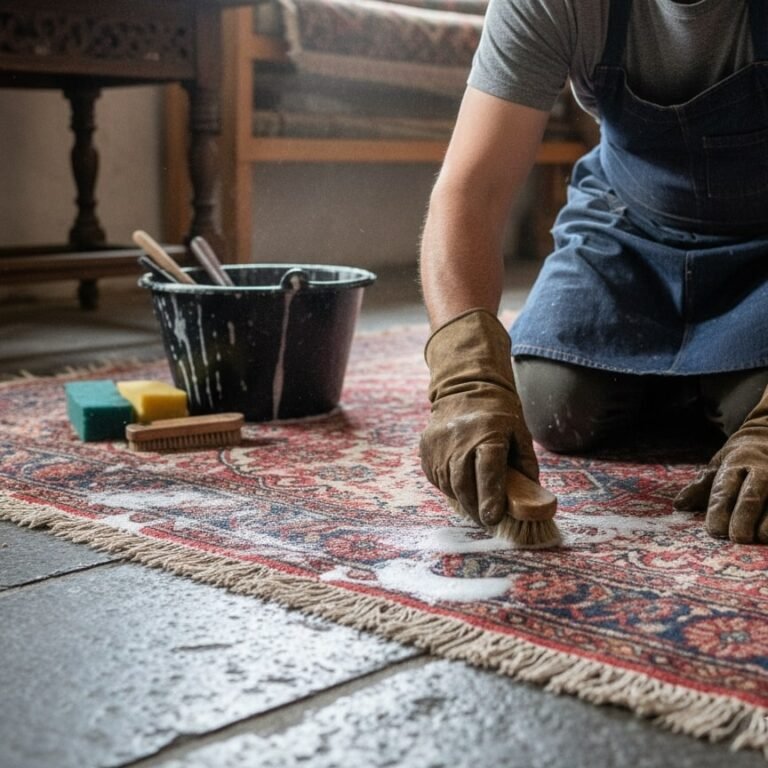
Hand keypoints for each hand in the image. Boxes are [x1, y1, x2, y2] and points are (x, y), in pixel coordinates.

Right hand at [420, 309, 537, 526]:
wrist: (465, 386)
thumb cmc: (498, 412)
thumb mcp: (519, 432)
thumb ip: (526, 463)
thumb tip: (531, 497)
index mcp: (488, 435)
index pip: (487, 473)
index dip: (490, 499)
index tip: (492, 518)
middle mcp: (459, 440)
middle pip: (464, 484)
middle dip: (475, 508)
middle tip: (486, 520)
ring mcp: (439, 445)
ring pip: (448, 484)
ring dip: (462, 499)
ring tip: (475, 506)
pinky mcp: (426, 448)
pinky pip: (436, 477)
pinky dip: (448, 487)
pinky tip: (460, 487)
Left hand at [674, 388, 767, 543]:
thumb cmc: (740, 460)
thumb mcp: (719, 466)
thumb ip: (701, 487)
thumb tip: (679, 505)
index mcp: (737, 463)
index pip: (725, 488)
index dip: (719, 510)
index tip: (714, 530)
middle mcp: (762, 469)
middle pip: (752, 496)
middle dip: (744, 518)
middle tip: (737, 538)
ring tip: (760, 538)